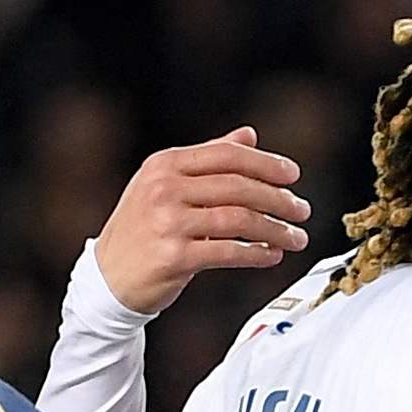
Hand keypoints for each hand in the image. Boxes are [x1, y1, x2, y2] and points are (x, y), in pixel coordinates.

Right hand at [93, 130, 314, 316]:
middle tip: (302, 210)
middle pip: (238, 186)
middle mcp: (164, 189)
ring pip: (239, 219)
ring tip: (296, 237)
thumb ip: (208, 159)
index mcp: (164, 164)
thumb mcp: (167, 185)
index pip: (226, 155)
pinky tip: (273, 255)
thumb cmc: (143, 229)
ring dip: (275, 229)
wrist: (109, 277)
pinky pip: (229, 251)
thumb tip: (249, 135)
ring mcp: (168, 222)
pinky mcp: (175, 256)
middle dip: (278, 199)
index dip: (265, 163)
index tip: (293, 175)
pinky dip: (258, 253)